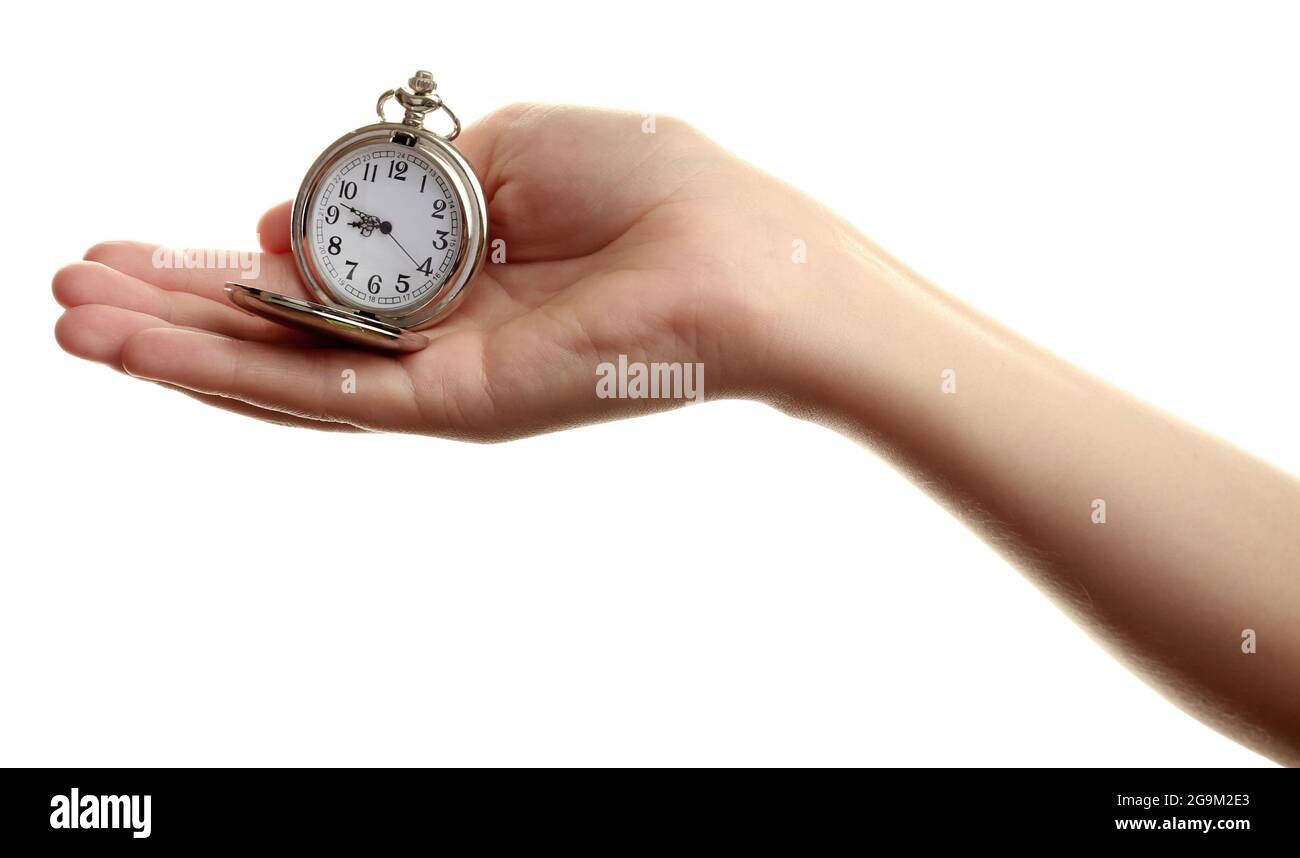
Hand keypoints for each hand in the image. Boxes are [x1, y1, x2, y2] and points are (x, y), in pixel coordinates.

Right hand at [53, 104, 853, 437]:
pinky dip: (224, 370)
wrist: (739, 259)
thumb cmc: (654, 186)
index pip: (316, 273)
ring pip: (280, 367)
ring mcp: (439, 376)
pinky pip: (318, 388)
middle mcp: (437, 330)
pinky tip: (141, 350)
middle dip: (174, 305)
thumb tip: (301, 220)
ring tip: (73, 321)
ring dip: (172, 345)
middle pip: (280, 327)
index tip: (151, 239)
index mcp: (454, 267)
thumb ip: (402, 186)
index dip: (225, 258)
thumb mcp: (509, 148)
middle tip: (76, 288)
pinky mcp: (451, 405)